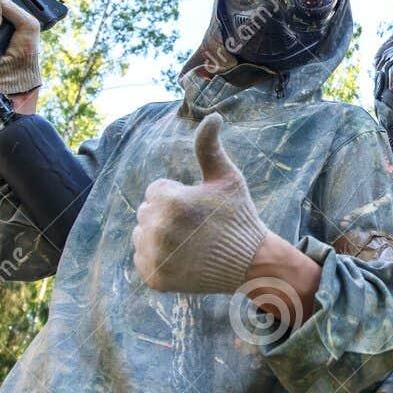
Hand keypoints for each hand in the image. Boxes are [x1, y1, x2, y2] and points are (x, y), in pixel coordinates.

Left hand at [132, 114, 269, 293]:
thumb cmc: (238, 215)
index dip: (179, 197)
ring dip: (159, 236)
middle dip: (167, 216)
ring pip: (141, 235)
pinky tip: (183, 259)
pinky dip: (158, 259)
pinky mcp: (153, 277)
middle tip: (196, 228)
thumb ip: (209, 146)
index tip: (200, 209)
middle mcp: (157, 229)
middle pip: (146, 212)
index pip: (155, 191)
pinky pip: (143, 259)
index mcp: (170, 201)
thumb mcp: (227, 177)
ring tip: (189, 243)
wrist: (250, 262)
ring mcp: (154, 255)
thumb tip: (213, 115)